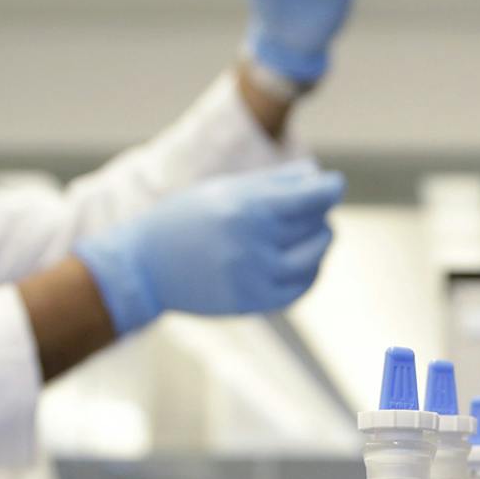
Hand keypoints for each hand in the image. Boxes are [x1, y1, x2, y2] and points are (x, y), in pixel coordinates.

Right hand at [73, 165, 342, 332]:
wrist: (145, 267)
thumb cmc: (185, 218)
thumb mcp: (224, 190)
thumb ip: (273, 182)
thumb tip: (317, 176)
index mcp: (245, 208)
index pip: (309, 197)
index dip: (329, 188)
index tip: (335, 183)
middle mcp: (252, 243)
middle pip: (315, 225)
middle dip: (320, 213)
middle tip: (313, 206)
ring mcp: (254, 277)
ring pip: (314, 258)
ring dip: (321, 242)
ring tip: (313, 231)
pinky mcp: (253, 302)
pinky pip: (300, 287)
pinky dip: (310, 271)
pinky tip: (304, 260)